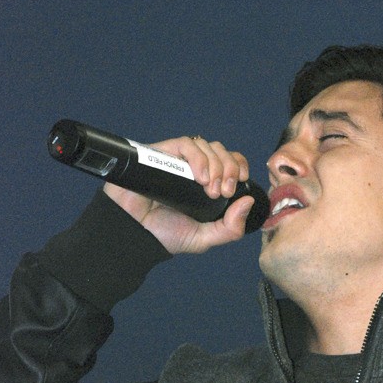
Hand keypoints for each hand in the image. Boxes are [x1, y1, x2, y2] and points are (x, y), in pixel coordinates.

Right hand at [103, 136, 254, 254]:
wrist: (133, 235)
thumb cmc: (164, 235)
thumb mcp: (204, 238)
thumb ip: (230, 228)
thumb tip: (248, 202)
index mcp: (205, 184)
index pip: (229, 162)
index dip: (238, 166)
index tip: (240, 182)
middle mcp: (192, 169)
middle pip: (220, 151)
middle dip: (229, 168)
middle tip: (224, 192)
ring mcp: (176, 161)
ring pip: (205, 145)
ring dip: (215, 164)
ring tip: (210, 189)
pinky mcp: (160, 154)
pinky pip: (185, 144)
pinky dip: (198, 158)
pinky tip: (200, 177)